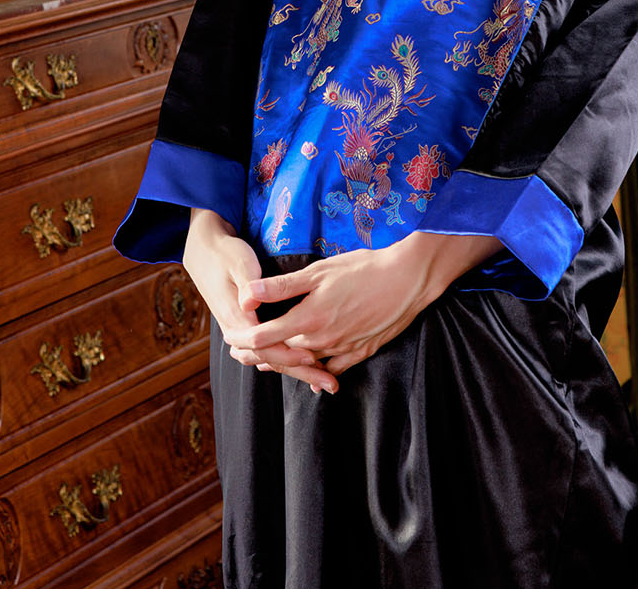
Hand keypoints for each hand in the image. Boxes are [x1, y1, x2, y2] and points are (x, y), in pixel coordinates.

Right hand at [182, 208, 336, 392]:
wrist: (205, 253)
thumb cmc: (226, 255)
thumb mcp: (240, 263)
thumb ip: (250, 285)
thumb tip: (254, 301)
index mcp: (236, 316)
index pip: (264, 345)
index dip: (288, 353)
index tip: (313, 357)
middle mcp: (237, 330)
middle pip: (270, 358)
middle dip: (300, 371)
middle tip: (329, 382)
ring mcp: (240, 332)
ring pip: (269, 358)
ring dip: (296, 369)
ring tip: (324, 379)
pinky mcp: (246, 328)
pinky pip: (267, 351)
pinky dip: (286, 360)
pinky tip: (304, 365)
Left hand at [223, 231, 501, 378]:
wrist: (408, 280)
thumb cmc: (363, 269)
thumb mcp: (319, 272)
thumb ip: (281, 286)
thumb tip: (246, 295)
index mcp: (308, 320)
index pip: (264, 338)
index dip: (242, 340)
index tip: (229, 339)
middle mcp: (322, 342)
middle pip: (282, 355)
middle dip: (260, 353)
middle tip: (241, 350)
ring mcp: (342, 350)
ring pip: (305, 363)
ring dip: (285, 361)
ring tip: (266, 358)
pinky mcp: (360, 352)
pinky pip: (331, 369)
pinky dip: (316, 369)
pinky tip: (310, 367)